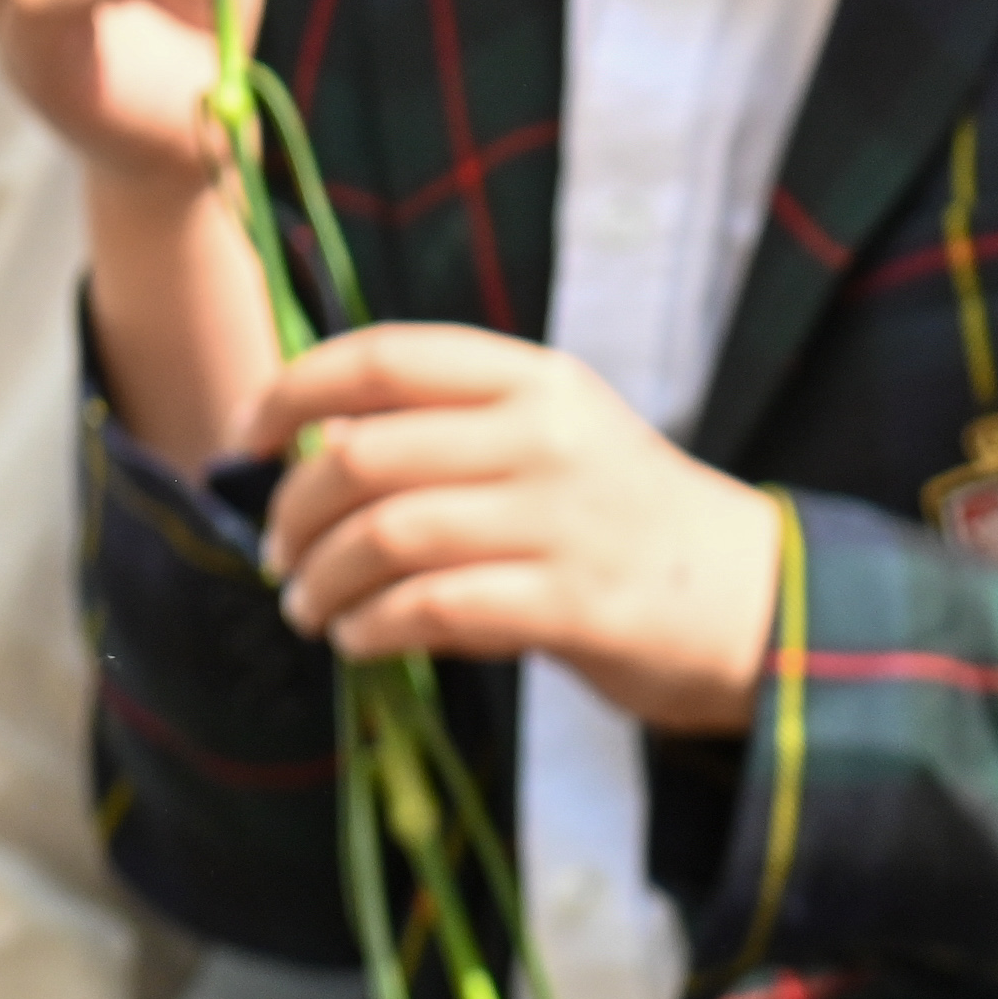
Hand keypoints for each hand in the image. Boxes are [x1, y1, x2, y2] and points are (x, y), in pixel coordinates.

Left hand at [249, 328, 785, 734]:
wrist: (751, 596)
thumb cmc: (624, 516)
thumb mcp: (556, 437)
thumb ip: (454, 429)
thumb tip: (316, 446)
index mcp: (534, 379)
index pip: (386, 357)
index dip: (295, 389)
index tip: (246, 434)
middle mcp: (546, 435)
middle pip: (367, 454)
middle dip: (293, 511)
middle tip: (277, 555)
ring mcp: (562, 519)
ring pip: (388, 535)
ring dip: (322, 580)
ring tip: (308, 608)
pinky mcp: (572, 602)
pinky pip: (433, 609)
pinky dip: (373, 629)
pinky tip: (361, 641)